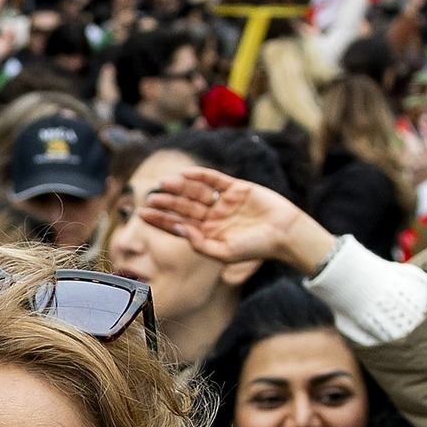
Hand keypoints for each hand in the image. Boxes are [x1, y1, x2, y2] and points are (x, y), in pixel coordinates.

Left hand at [141, 167, 332, 276]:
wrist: (285, 233)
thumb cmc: (256, 248)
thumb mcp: (224, 252)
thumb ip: (200, 244)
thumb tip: (179, 230)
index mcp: (209, 234)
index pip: (178, 225)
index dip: (160, 220)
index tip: (141, 214)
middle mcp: (214, 218)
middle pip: (184, 208)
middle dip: (166, 203)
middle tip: (150, 198)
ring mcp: (224, 202)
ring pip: (195, 193)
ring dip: (179, 188)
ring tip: (163, 184)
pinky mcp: (237, 188)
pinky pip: (214, 180)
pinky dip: (200, 176)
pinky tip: (185, 174)